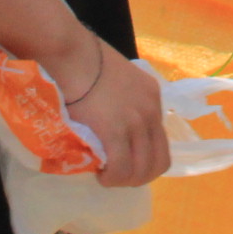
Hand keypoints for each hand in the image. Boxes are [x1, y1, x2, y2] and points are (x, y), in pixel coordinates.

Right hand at [68, 39, 168, 187]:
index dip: (145, 159)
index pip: (161, 141)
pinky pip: (121, 168)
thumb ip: (121, 101)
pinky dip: (112, 178)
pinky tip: (100, 175)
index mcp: (152, 96)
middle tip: (117, 176)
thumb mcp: (115, 79)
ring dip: (124, 180)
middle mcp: (150, 110)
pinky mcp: (116, 130)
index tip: (126, 162)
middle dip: (139, 177)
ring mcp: (135, 121)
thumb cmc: (84, 61)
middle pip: (159, 161)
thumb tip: (109, 124)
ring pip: (142, 169)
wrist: (71, 53)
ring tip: (107, 177)